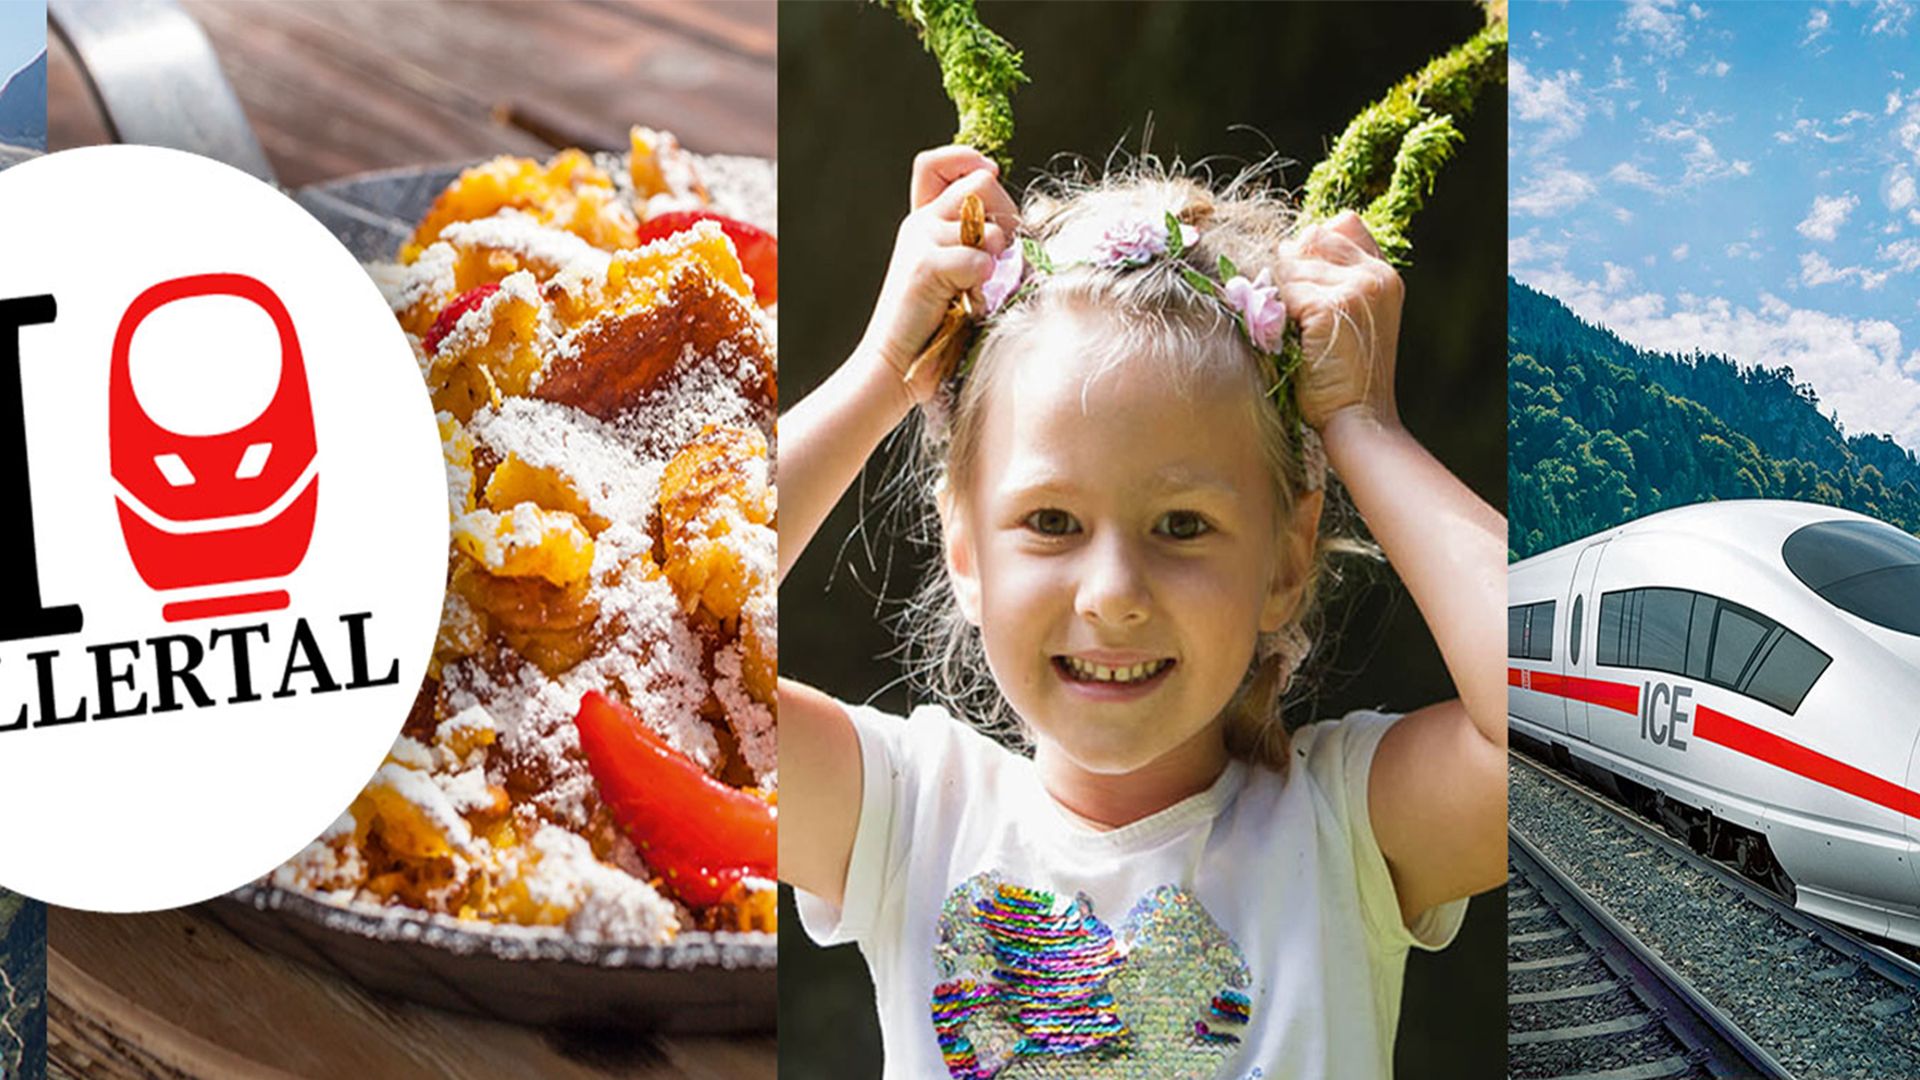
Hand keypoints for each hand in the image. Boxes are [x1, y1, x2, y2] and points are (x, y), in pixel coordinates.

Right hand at [858, 146, 1017, 403]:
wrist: (895, 366)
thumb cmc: (933, 329)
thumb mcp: (953, 276)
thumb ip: (971, 241)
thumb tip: (1007, 222)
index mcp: (922, 221)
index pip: (934, 162)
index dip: (966, 159)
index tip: (990, 176)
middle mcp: (918, 223)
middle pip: (979, 182)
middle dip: (1006, 214)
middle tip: (1002, 254)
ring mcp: (919, 241)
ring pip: (984, 223)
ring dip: (994, 258)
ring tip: (976, 290)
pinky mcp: (924, 266)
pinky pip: (978, 259)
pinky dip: (981, 285)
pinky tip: (967, 304)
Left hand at [1277, 211, 1405, 431]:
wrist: (1358, 419)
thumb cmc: (1344, 377)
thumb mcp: (1350, 320)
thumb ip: (1335, 280)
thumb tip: (1288, 245)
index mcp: (1384, 275)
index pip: (1341, 225)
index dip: (1311, 247)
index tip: (1299, 283)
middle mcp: (1376, 275)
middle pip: (1311, 240)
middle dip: (1289, 270)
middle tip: (1290, 313)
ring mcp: (1358, 288)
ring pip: (1292, 266)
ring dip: (1281, 296)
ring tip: (1294, 333)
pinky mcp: (1334, 306)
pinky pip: (1286, 292)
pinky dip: (1279, 316)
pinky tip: (1292, 342)